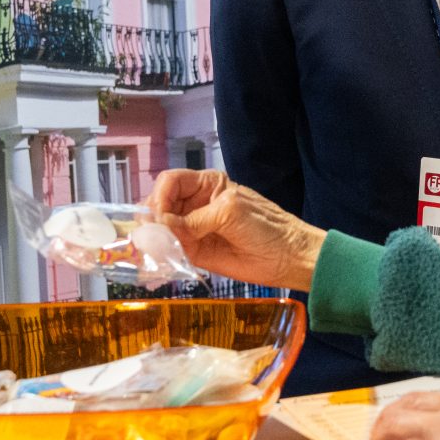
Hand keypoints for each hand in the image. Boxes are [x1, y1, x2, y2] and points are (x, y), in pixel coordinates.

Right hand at [151, 169, 326, 290]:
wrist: (287, 258)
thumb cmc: (266, 227)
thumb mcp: (229, 212)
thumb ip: (195, 219)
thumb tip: (162, 226)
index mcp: (206, 184)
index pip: (170, 182)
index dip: (160, 196)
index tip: (160, 216)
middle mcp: (196, 204)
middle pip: (160, 204)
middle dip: (152, 217)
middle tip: (151, 233)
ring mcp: (193, 229)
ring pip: (161, 228)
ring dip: (154, 236)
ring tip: (155, 247)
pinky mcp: (194, 252)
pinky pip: (171, 250)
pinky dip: (162, 253)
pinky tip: (161, 257)